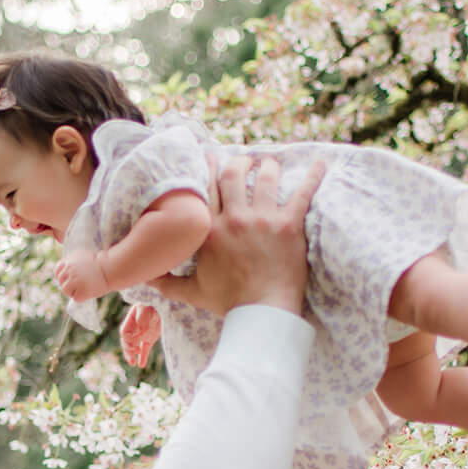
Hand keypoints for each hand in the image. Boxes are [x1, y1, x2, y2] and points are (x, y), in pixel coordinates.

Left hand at [53, 249, 108, 302]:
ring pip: (66, 291)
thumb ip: (71, 260)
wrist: (110, 269)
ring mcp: (74, 282)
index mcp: (68, 262)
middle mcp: (69, 271)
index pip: (57, 272)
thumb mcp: (82, 255)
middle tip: (80, 284)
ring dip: (73, 291)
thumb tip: (64, 268)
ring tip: (84, 288)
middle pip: (61, 282)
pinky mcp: (81, 292)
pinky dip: (82, 297)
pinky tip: (89, 292)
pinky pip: (76, 298)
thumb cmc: (99, 262)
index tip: (69, 279)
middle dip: (69, 284)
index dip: (62, 277)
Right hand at [121, 302, 161, 366]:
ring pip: (134, 348)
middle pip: (127, 343)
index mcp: (130, 323)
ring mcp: (141, 336)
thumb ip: (142, 318)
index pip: (124, 333)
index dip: (127, 339)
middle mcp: (134, 330)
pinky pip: (144, 350)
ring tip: (132, 363)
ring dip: (132, 356)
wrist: (162, 307)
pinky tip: (141, 365)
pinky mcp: (149, 339)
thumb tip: (139, 329)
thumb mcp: (146, 309)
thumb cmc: (152, 305)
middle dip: (128, 350)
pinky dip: (143, 357)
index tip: (135, 342)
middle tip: (132, 356)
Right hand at [144, 152, 322, 316]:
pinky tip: (321, 164)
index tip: (211, 155)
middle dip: (239, 162)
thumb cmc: (229, 303)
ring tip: (270, 164)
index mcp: (211, 230)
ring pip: (265, 178)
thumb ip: (169, 283)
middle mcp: (235, 218)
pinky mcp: (289, 225)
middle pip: (234, 175)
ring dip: (268, 166)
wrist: (262, 313)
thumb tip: (146, 279)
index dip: (209, 167)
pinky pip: (303, 194)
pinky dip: (313, 176)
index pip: (207, 188)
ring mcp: (263, 219)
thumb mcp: (193, 292)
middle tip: (245, 160)